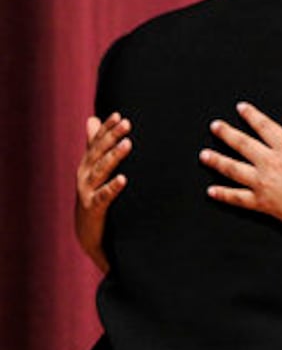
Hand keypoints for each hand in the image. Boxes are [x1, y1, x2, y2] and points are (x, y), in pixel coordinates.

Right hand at [75, 112, 131, 271]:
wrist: (88, 234)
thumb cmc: (95, 197)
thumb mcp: (94, 170)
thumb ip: (95, 146)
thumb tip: (92, 119)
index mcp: (88, 164)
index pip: (97, 142)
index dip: (107, 128)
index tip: (119, 115)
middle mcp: (84, 175)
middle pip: (99, 152)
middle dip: (112, 136)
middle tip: (127, 123)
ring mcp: (87, 191)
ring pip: (101, 170)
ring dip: (114, 156)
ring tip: (128, 143)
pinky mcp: (92, 208)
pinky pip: (103, 196)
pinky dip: (113, 187)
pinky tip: (123, 179)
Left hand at [200, 102, 281, 235]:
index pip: (265, 127)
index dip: (252, 116)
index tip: (241, 108)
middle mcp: (271, 164)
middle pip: (243, 144)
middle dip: (227, 133)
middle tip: (215, 126)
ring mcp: (263, 184)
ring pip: (234, 169)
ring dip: (217, 160)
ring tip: (204, 155)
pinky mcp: (262, 203)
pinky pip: (238, 198)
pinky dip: (224, 194)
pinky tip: (212, 190)